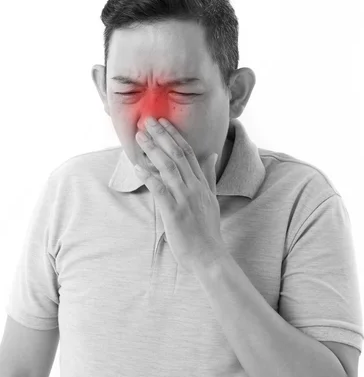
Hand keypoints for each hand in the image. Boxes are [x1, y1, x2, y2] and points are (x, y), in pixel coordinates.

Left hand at [133, 117, 227, 272]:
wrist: (209, 255)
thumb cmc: (207, 230)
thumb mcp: (211, 198)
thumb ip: (209, 175)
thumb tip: (212, 154)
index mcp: (202, 183)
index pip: (189, 152)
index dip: (174, 135)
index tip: (163, 122)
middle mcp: (194, 187)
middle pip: (177, 155)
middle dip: (161, 136)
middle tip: (147, 121)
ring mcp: (185, 199)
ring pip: (168, 168)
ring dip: (153, 150)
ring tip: (140, 137)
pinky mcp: (175, 212)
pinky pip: (160, 190)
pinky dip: (148, 176)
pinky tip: (137, 166)